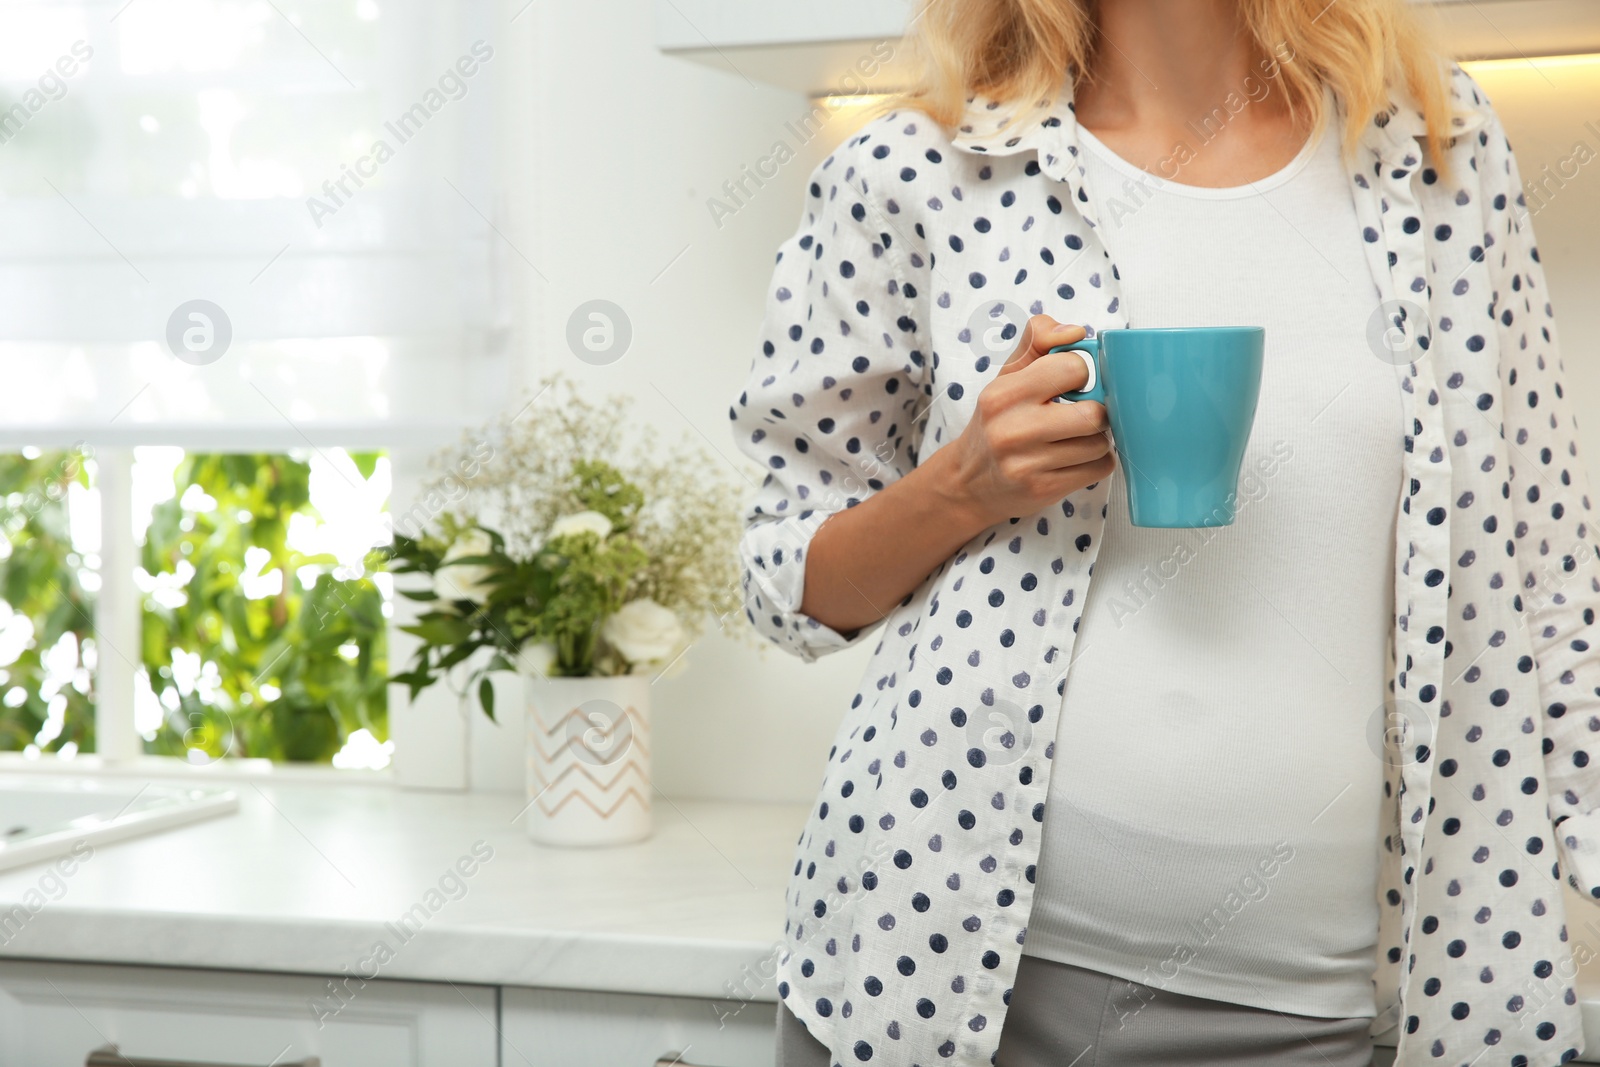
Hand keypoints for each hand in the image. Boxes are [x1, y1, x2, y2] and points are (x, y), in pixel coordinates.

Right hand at [939, 316, 1114, 528]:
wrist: (967, 483)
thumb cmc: (996, 423)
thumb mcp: (1006, 376)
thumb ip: (1037, 340)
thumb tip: (1074, 332)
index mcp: (1003, 395)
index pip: (1073, 368)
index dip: (1080, 374)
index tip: (1069, 385)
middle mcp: (1012, 430)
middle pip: (1094, 413)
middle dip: (1096, 412)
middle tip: (1080, 415)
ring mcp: (1026, 465)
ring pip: (1100, 443)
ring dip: (1096, 440)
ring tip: (1074, 439)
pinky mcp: (1043, 490)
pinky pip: (1099, 469)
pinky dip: (1095, 463)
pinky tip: (1074, 460)